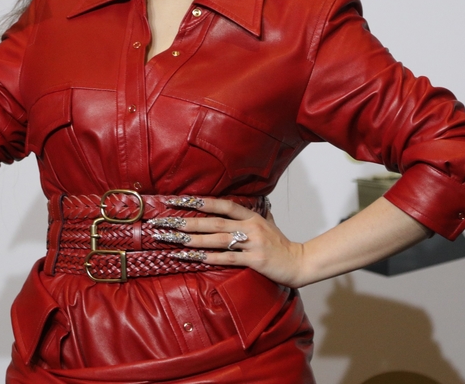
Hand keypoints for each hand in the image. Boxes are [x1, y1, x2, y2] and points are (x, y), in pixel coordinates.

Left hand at [154, 198, 305, 287]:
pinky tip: (192, 257)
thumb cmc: (281, 245)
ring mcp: (252, 243)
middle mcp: (250, 227)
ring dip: (192, 240)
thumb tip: (242, 204)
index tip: (176, 201)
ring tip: (172, 239)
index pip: (221, 205)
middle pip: (213, 222)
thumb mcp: (268, 223)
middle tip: (164, 222)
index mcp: (251, 216)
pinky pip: (226, 258)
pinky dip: (208, 257)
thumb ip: (252, 215)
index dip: (198, 202)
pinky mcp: (255, 260)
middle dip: (186, 221)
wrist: (300, 263)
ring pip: (217, 239)